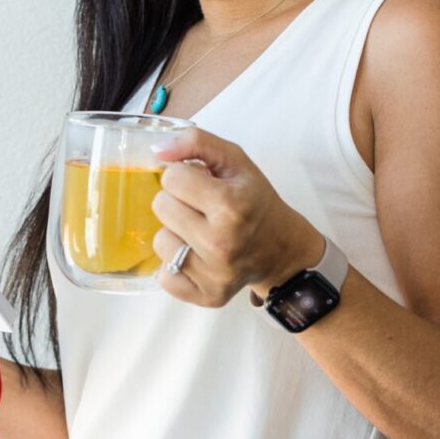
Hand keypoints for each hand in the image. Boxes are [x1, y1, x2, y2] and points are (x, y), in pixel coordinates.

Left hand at [150, 127, 323, 307]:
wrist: (282, 247)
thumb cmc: (254, 199)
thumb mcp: (235, 160)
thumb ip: (196, 142)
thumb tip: (158, 150)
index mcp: (230, 205)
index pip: (171, 177)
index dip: (184, 175)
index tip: (203, 183)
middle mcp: (221, 243)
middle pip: (161, 206)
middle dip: (177, 201)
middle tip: (202, 207)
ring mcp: (214, 274)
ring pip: (160, 241)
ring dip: (175, 232)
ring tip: (200, 231)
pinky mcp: (208, 296)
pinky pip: (165, 277)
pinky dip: (176, 265)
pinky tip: (197, 255)